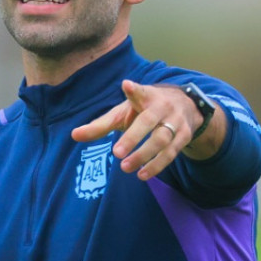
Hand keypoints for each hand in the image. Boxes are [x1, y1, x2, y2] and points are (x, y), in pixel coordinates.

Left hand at [72, 80, 222, 180]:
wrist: (186, 107)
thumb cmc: (145, 110)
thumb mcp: (124, 112)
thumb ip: (101, 125)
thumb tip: (74, 135)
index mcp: (146, 96)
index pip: (139, 92)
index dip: (134, 90)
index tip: (127, 85)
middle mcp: (162, 107)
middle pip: (149, 121)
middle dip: (133, 137)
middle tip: (117, 153)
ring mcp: (176, 122)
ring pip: (162, 139)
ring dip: (144, 155)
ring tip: (125, 167)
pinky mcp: (184, 137)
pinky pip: (171, 153)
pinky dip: (157, 165)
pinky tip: (142, 174)